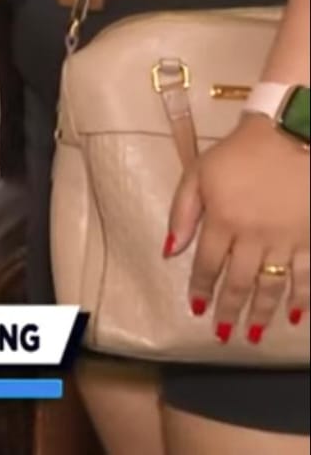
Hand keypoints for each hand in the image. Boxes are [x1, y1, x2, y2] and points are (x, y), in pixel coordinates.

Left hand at [167, 115, 310, 342]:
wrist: (293, 133)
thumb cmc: (240, 153)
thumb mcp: (199, 174)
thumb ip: (182, 213)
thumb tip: (171, 252)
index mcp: (221, 221)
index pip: (207, 265)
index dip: (202, 289)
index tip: (198, 310)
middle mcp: (253, 236)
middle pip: (239, 282)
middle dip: (230, 310)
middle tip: (225, 334)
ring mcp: (287, 239)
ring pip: (273, 284)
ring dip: (263, 312)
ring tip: (255, 334)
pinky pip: (309, 275)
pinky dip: (303, 297)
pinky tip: (298, 315)